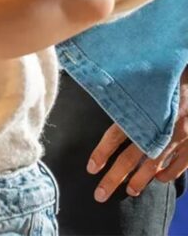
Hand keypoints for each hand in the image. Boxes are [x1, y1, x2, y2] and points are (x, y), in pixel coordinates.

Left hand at [88, 65, 187, 200]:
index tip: (91, 168)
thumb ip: (126, 93)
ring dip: (140, 180)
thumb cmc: (165, 74)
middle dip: (114, 178)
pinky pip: (181, 164)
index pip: (117, 134)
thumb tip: (103, 92)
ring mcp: (179, 137)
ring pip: (155, 165)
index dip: (102, 152)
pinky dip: (168, 173)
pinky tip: (159, 179)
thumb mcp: (141, 80)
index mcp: (142, 110)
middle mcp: (159, 127)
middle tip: (100, 194)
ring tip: (129, 190)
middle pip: (132, 157)